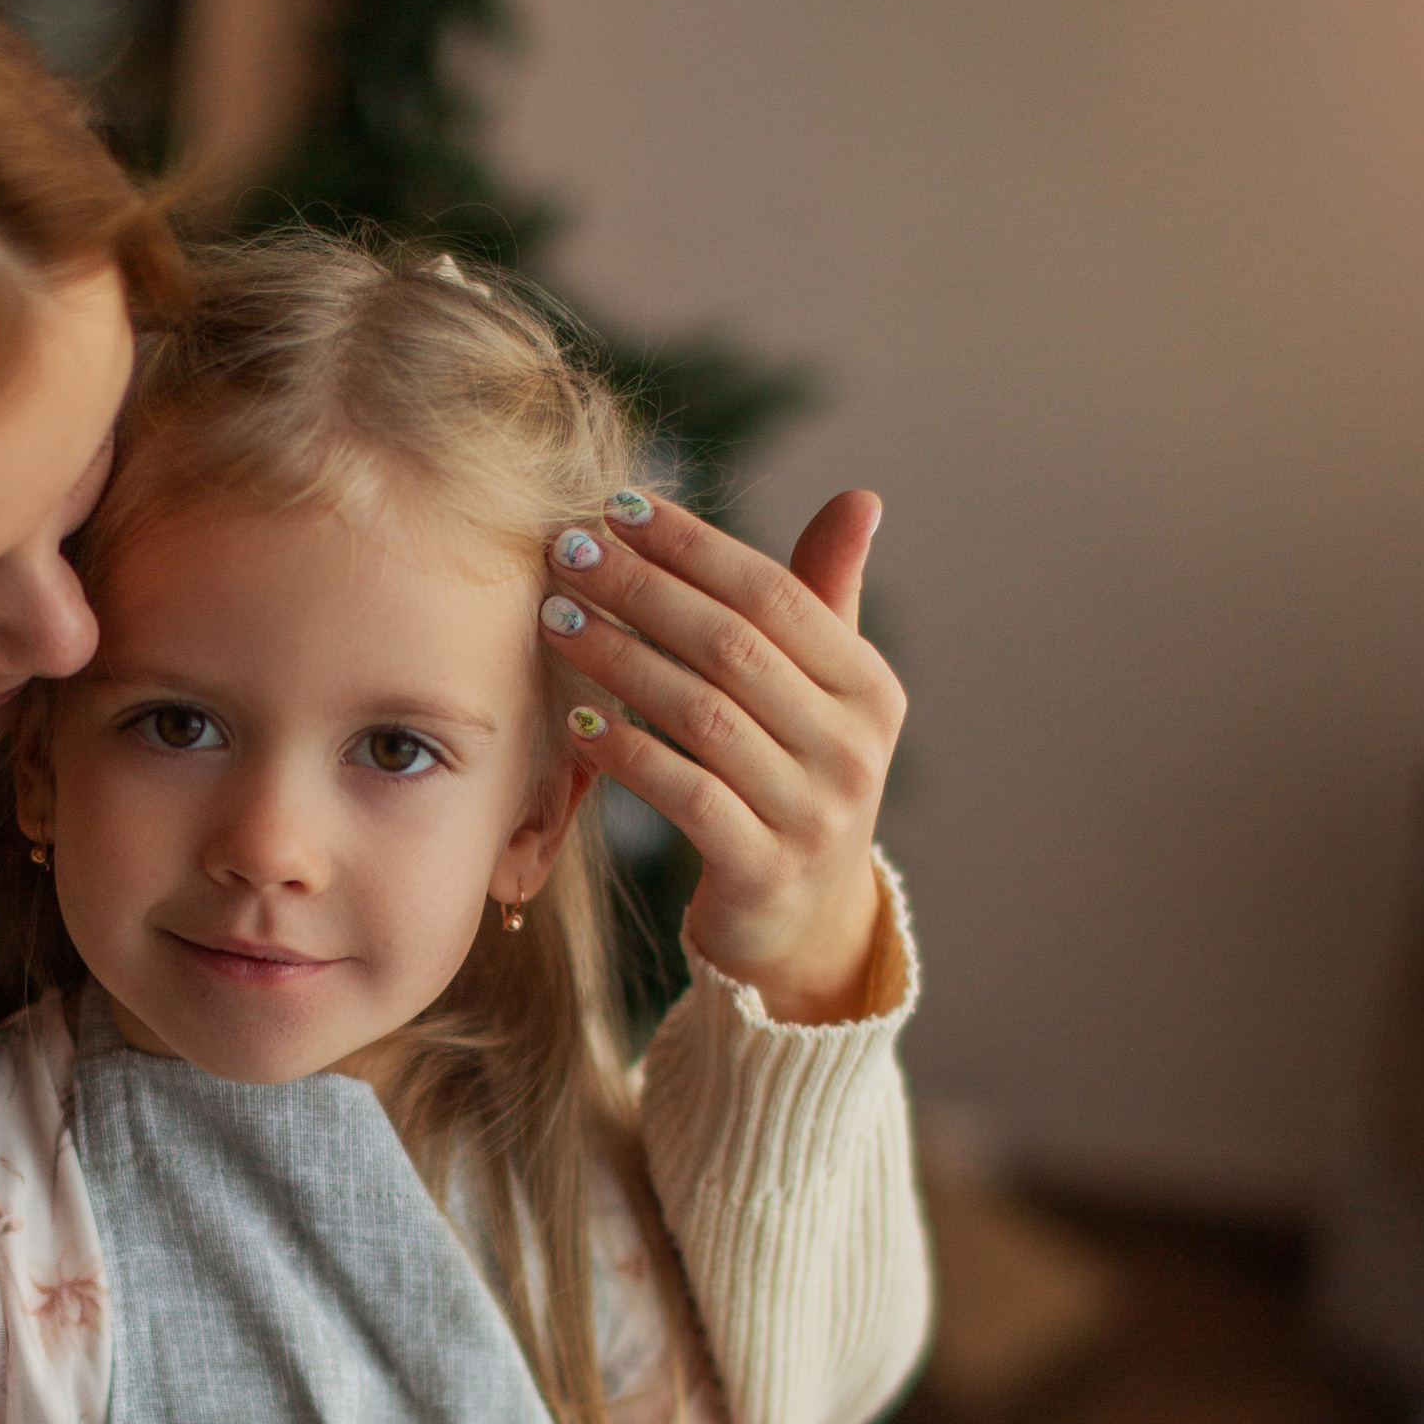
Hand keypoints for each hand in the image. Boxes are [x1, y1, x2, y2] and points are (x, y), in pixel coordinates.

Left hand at [541, 484, 902, 1023]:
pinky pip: (684, 794)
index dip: (695, 546)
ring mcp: (813, 813)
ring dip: (619, 658)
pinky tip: (575, 720)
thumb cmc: (798, 782)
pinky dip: (626, 753)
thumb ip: (826, 600)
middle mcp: (852, 747)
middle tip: (567, 550)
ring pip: (701, 714)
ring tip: (554, 616)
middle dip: (641, 589)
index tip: (620, 507)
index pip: (774, 595)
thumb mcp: (826, 696)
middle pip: (731, 646)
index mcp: (869, 688)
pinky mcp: (763, 870)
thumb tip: (860, 498)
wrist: (806, 925)